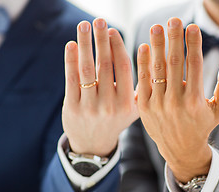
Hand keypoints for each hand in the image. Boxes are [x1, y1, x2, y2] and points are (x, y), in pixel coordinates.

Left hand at [62, 18, 138, 156]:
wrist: (94, 144)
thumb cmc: (115, 120)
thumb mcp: (134, 109)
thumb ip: (140, 87)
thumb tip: (147, 54)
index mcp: (127, 104)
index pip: (124, 68)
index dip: (118, 47)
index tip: (113, 30)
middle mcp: (109, 106)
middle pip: (105, 65)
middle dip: (101, 40)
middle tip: (99, 20)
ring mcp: (90, 107)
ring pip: (87, 70)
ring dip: (85, 44)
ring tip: (84, 26)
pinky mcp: (72, 108)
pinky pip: (71, 80)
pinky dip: (70, 60)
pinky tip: (71, 45)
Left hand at [136, 18, 218, 181]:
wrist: (179, 150)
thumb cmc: (202, 126)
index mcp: (195, 100)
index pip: (194, 64)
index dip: (193, 43)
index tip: (192, 26)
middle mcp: (175, 102)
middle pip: (174, 63)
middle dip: (173, 39)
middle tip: (173, 20)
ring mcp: (157, 104)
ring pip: (157, 69)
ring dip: (156, 46)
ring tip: (156, 28)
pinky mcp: (143, 107)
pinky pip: (142, 81)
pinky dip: (143, 63)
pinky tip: (144, 47)